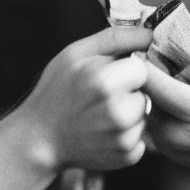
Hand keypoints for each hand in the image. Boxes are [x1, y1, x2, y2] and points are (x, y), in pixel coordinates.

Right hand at [18, 25, 153, 171]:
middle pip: (147, 92)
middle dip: (130, 92)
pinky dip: (129, 134)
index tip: (113, 75)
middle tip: (105, 96)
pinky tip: (105, 132)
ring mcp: (123, 138)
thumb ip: (115, 38)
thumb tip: (150, 32)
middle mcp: (117, 113)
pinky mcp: (127, 157)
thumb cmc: (56, 91)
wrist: (39, 139)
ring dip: (131, 113)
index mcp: (104, 82)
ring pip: (145, 114)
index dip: (129, 69)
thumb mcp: (76, 54)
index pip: (143, 69)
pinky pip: (142, 137)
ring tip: (103, 114)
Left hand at [144, 61, 189, 189]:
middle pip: (146, 99)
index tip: (145, 52)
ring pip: (149, 114)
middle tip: (169, 71)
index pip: (153, 84)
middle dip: (153, 83)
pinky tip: (184, 112)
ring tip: (181, 93)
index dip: (144, 65)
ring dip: (158, 100)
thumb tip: (179, 65)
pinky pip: (156, 129)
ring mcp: (175, 150)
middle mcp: (182, 134)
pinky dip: (163, 116)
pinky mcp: (174, 158)